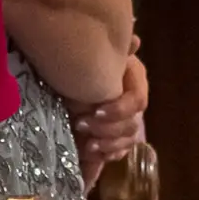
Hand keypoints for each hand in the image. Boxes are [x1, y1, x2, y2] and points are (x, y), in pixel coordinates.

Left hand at [72, 41, 147, 188]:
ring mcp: (122, 123)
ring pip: (127, 141)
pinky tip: (91, 158)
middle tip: (81, 125)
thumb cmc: (78, 65)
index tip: (97, 112)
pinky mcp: (109, 139)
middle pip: (132, 124)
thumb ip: (116, 51)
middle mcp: (131, 104)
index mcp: (132, 82)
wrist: (60, 80)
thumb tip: (135, 41)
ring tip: (87, 147)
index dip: (120, 109)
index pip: (138, 100)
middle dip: (108, 129)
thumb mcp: (92, 57)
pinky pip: (117, 153)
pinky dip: (106, 157)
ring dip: (109, 146)